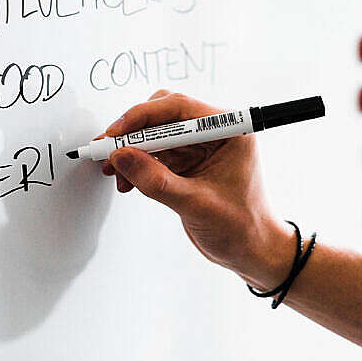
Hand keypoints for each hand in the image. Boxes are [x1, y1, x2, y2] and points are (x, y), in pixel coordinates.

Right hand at [101, 90, 294, 289]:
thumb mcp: (196, 204)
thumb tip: (122, 157)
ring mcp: (199, 146)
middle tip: (110, 149)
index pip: (179, 108)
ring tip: (114, 170)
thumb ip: (156, 180)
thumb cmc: (243, 228)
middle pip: (163, 115)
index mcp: (229, 131)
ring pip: (155, 133)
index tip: (118, 133)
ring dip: (131, 150)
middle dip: (133, 132)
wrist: (251, 252)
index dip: (143, 117)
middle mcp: (214, 132)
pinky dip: (137, 164)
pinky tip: (127, 180)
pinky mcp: (187, 161)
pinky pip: (154, 153)